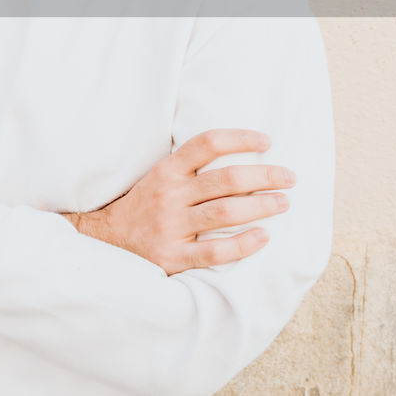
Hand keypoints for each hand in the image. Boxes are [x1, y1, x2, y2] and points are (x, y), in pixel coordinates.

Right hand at [70, 129, 293, 275]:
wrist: (106, 242)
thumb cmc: (144, 206)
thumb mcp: (159, 176)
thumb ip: (191, 166)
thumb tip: (241, 152)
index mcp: (167, 170)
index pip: (207, 143)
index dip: (240, 138)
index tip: (268, 141)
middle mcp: (169, 195)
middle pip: (225, 178)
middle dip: (264, 175)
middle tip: (289, 178)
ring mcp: (171, 227)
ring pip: (224, 212)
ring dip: (260, 205)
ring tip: (283, 203)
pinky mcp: (173, 257)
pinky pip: (214, 252)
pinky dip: (242, 244)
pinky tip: (263, 237)